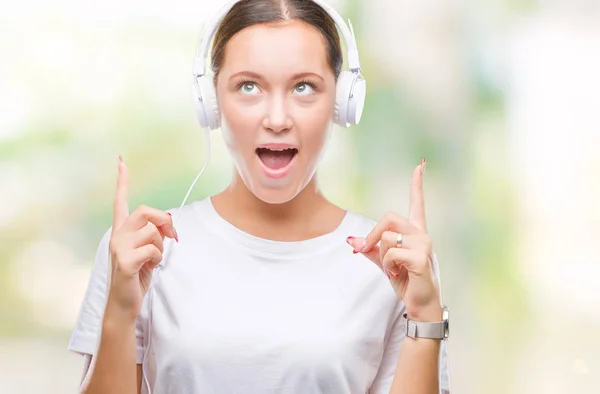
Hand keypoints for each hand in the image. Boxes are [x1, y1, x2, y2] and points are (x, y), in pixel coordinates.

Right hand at [106, 156, 177, 321]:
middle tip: (172, 236)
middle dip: (163, 220)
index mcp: (121, 231)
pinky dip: (158, 257)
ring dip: (162, 245)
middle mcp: (116, 235)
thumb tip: (166, 222)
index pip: (120, 201)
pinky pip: (152, 248)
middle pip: (145, 211)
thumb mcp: (149, 250)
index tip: (121, 161)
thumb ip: (154, 234)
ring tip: (155, 259)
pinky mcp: (124, 261)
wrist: (124, 303)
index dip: (122, 181)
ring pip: (151, 231)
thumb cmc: (137, 275)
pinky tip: (150, 267)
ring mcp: (118, 248)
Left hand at [347, 159, 441, 320]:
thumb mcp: (384, 262)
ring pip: (386, 237)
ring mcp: (424, 245)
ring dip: (381, 257)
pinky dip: (387, 265)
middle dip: (373, 234)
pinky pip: (390, 253)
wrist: (419, 304)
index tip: (420, 165)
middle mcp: (422, 234)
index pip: (417, 203)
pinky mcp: (421, 258)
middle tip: (368, 251)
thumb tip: (349, 241)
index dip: (417, 184)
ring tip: (393, 269)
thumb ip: (369, 248)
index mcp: (415, 232)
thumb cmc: (405, 281)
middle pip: (389, 217)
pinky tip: (398, 274)